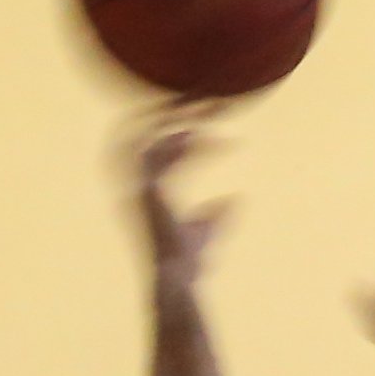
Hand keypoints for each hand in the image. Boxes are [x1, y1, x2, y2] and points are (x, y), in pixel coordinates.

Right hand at [127, 112, 232, 284]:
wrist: (179, 279)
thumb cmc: (190, 261)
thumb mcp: (208, 230)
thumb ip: (217, 214)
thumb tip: (236, 199)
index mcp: (148, 189)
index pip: (165, 148)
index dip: (190, 131)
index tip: (217, 120)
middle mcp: (138, 183)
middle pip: (149, 133)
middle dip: (172, 111)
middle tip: (202, 96)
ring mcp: (139, 186)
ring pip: (149, 137)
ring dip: (175, 117)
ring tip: (203, 104)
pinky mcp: (146, 191)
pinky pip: (154, 153)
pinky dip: (176, 140)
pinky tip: (201, 133)